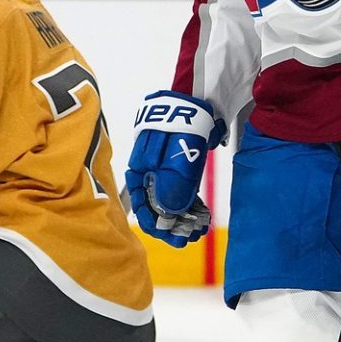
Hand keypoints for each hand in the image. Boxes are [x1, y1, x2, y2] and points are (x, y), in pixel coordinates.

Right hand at [123, 91, 223, 246]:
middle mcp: (149, 173)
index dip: (156, 226)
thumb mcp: (175, 161)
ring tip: (198, 230)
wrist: (196, 101)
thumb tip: (169, 216)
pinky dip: (190, 204)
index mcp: (139, 171)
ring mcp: (164, 169)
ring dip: (183, 217)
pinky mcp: (180, 165)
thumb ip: (171, 189)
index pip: (141, 207)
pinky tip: (202, 216)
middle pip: (157, 206)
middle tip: (188, 238)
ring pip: (171, 200)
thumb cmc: (180, 127)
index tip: (172, 240)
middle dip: (172, 225)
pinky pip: (181, 190)